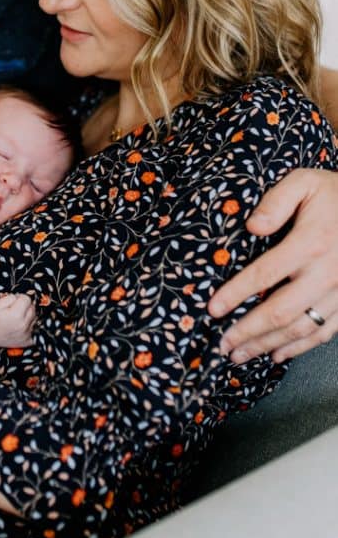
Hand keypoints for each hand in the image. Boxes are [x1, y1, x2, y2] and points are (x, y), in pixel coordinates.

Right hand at [0, 293, 34, 347]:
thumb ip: (11, 297)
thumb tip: (21, 298)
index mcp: (16, 315)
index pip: (27, 299)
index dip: (20, 298)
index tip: (15, 302)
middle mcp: (23, 325)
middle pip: (33, 309)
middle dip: (26, 307)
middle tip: (16, 310)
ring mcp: (27, 334)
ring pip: (35, 318)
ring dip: (28, 317)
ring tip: (17, 319)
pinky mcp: (29, 341)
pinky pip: (35, 329)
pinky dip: (30, 327)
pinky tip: (21, 326)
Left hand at [210, 169, 337, 362]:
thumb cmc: (336, 193)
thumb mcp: (305, 182)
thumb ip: (276, 201)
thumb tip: (252, 227)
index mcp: (310, 243)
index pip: (264, 275)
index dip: (236, 294)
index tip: (212, 309)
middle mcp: (325, 274)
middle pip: (280, 311)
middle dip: (247, 331)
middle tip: (221, 344)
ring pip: (300, 328)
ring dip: (268, 345)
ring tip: (240, 355)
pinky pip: (324, 332)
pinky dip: (300, 348)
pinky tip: (277, 354)